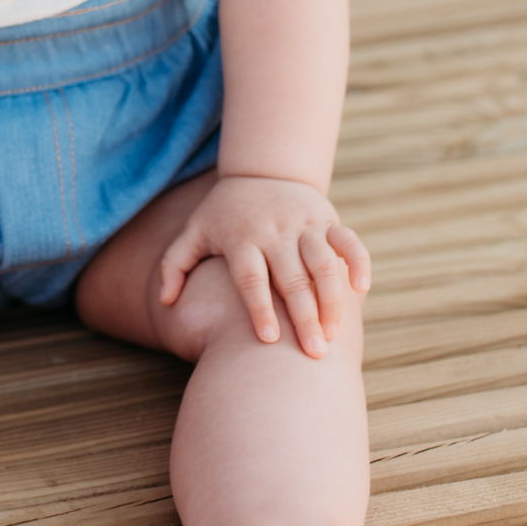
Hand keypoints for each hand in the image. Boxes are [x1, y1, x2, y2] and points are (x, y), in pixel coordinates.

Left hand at [159, 176, 369, 357]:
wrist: (262, 171)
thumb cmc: (224, 213)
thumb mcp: (194, 231)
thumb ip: (174, 264)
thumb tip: (165, 301)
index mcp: (241, 238)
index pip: (251, 277)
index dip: (259, 308)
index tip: (269, 340)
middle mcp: (274, 232)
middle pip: (292, 277)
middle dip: (304, 316)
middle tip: (313, 354)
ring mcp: (304, 225)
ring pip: (324, 263)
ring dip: (332, 299)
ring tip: (334, 335)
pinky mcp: (327, 220)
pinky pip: (348, 240)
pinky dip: (358, 261)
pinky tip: (361, 288)